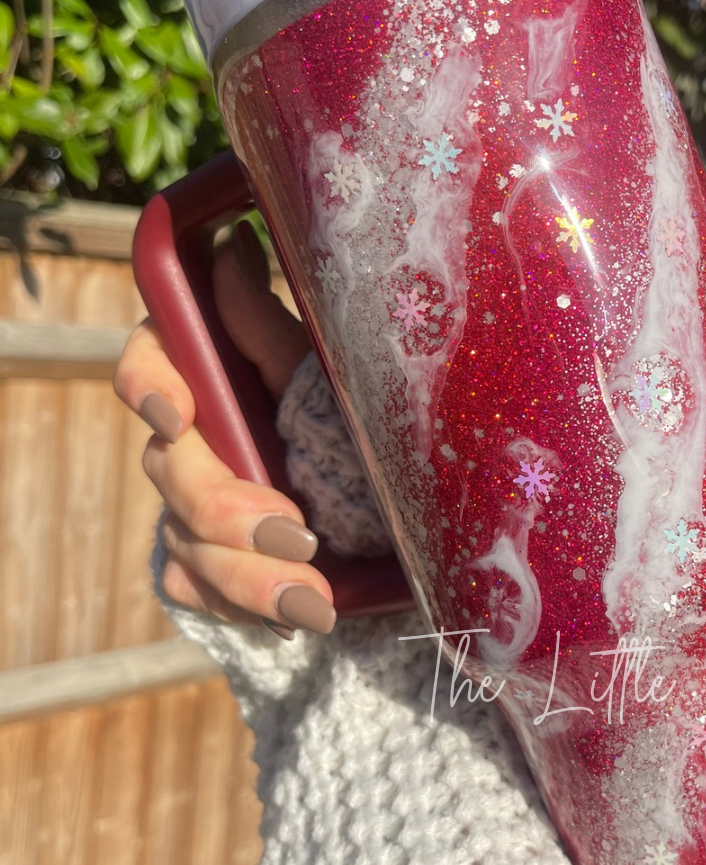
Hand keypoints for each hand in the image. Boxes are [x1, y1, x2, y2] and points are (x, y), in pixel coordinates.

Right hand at [114, 221, 334, 639]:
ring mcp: (194, 505)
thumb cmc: (355, 423)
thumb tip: (232, 247)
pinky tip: (296, 617)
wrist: (397, 511)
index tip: (182, 414)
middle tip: (296, 534)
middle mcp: (193, 439)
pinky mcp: (209, 563)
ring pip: (185, 543)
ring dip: (247, 579)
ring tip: (316, 602)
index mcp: (215, 377)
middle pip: (170, 471)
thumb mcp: (327, 375)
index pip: (149, 363)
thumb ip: (271, 330)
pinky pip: (197, 590)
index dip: (149, 382)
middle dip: (225, 508)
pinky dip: (245, 608)